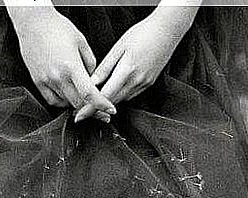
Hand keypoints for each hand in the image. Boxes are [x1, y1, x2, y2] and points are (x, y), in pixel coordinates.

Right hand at [8, 7, 115, 120]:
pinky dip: (63, 102)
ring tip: (83, 98)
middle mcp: (57, 77)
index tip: (110, 110)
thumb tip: (95, 81)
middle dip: (92, 109)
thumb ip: (91, 64)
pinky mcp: (38, 82)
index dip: (102, 105)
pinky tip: (68, 96)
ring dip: (77, 105)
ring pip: (66, 104)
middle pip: (78, 104)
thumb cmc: (57, 28)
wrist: (33, 22)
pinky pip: (53, 101)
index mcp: (71, 66)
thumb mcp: (81, 42)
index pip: (89, 94)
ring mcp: (46, 81)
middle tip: (100, 110)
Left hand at [75, 6, 197, 120]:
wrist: (167, 30)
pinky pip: (130, 95)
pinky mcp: (148, 84)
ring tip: (96, 99)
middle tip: (82, 109)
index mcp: (126, 71)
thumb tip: (91, 82)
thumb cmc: (143, 33)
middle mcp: (137, 82)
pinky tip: (114, 89)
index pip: (104, 96)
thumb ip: (105, 67)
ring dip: (108, 102)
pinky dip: (120, 95)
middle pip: (112, 102)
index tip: (80, 116)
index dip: (90, 108)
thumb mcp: (119, 47)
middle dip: (97, 108)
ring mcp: (144, 84)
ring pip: (121, 100)